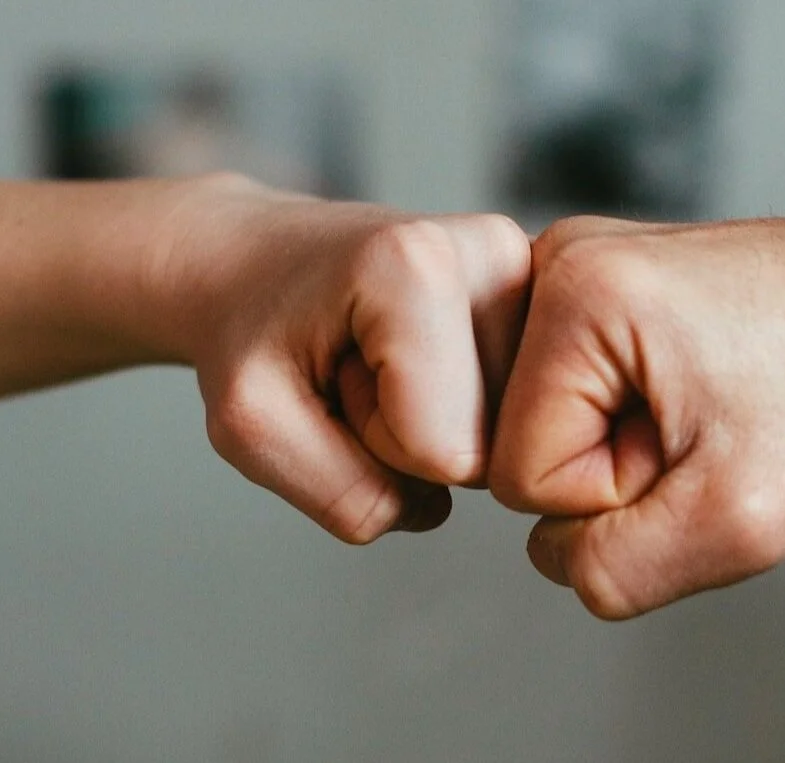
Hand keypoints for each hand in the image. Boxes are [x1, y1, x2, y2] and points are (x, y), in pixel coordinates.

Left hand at [135, 175, 530, 543]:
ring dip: (433, 422)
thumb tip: (434, 508)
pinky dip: (460, 406)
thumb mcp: (251, 428)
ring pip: (508, 433)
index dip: (375, 444)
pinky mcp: (540, 292)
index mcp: (417, 264)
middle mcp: (493, 251)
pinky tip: (419, 358)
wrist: (247, 260)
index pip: (445, 452)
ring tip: (376, 358)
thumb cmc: (244, 330)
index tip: (333, 379)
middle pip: (488, 445)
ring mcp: (528, 268)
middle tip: (353, 369)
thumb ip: (345, 495)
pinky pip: (518, 409)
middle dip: (408, 435)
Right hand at [488, 216, 784, 616]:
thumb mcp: (736, 522)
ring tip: (715, 406)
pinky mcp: (606, 284)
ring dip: (635, 446)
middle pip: (526, 445)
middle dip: (623, 468)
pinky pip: (583, 399)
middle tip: (716, 427)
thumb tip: (554, 556)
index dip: (620, 494)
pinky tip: (706, 392)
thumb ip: (613, 570)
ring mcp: (582, 265)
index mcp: (576, 289)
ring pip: (555, 427)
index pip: (523, 478)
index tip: (707, 444)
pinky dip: (641, 417)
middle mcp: (561, 257)